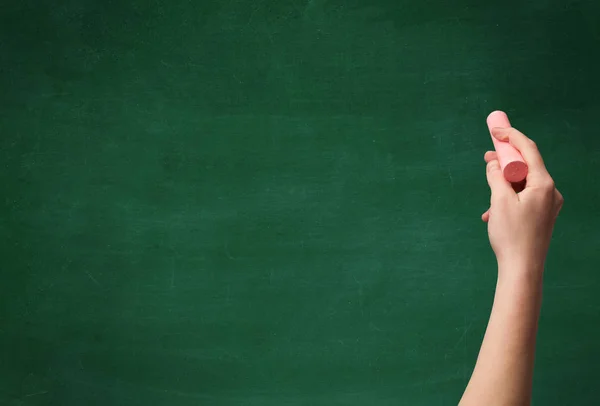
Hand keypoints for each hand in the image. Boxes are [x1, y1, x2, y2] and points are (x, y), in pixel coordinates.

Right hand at [482, 127, 562, 274]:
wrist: (522, 269)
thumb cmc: (511, 235)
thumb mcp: (499, 200)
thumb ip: (496, 176)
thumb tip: (494, 163)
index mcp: (544, 184)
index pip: (528, 150)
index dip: (511, 136)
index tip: (494, 131)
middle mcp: (550, 191)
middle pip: (527, 166)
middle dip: (505, 160)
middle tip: (487, 156)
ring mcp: (548, 205)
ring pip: (523, 183)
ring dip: (503, 184)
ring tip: (487, 194)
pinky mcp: (542, 216)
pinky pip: (524, 198)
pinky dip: (507, 199)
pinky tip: (492, 214)